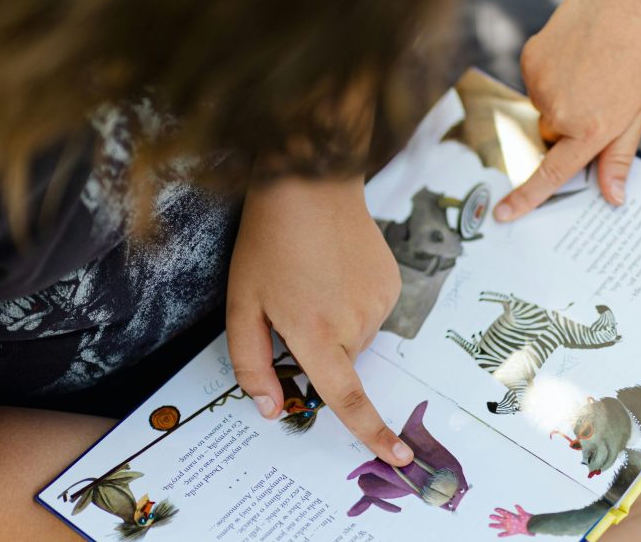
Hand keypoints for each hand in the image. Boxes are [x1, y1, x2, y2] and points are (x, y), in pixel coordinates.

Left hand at [226, 174, 411, 465]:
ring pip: (356, 336)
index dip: (372, 432)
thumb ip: (252, 363)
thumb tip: (271, 408)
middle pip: (341, 361)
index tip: (398, 457)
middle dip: (318, 347)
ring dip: (335, 323)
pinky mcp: (392, 283)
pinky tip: (335, 270)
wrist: (311, 184)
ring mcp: (380, 301)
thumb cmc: (268, 243)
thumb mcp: (242, 304)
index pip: (347, 397)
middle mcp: (356, 323)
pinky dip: (353, 302)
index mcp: (316, 334)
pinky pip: (371, 311)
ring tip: (315, 278)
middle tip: (294, 303)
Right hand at [489, 505, 533, 536]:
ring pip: (501, 526)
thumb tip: (516, 505)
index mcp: (512, 516)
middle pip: (501, 519)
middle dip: (495, 517)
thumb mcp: (523, 514)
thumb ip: (520, 510)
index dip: (500, 511)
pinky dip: (502, 535)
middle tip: (490, 516)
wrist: (532, 526)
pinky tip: (498, 535)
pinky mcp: (513, 532)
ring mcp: (511, 526)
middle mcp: (510, 520)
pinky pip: (506, 533)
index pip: (504, 513)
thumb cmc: (528, 519)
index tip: (495, 509)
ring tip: (489, 525)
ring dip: (495, 525)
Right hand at [494, 0, 640, 220]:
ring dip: (559, 100)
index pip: (551, 176)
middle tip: (594, 101)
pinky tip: (572, 57)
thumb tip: (612, 198)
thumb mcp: (637, 114)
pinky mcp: (529, 63)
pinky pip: (535, 82)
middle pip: (550, 138)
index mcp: (589, 131)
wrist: (620, 2)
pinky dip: (550, 76)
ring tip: (587, 71)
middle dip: (566, 130)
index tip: (502, 215)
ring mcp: (540, 87)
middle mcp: (559, 113)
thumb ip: (619, 158)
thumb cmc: (636, 59)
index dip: (525, 199)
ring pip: (542, 108)